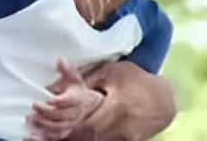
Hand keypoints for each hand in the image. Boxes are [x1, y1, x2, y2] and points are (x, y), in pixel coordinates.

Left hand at [26, 59, 103, 139]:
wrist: (88, 106)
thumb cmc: (77, 90)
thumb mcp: (73, 79)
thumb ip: (66, 70)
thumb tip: (59, 59)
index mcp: (76, 99)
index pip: (67, 102)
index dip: (57, 102)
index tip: (46, 99)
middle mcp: (74, 113)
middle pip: (60, 116)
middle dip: (46, 112)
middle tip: (33, 106)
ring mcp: (70, 123)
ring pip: (57, 128)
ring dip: (43, 124)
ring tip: (30, 118)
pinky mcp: (65, 131)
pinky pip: (55, 137)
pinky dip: (44, 136)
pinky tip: (31, 134)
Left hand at [49, 60, 177, 140]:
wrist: (165, 101)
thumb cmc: (137, 81)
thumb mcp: (112, 73)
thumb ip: (85, 78)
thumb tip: (57, 76)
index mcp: (117, 108)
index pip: (87, 124)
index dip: (66, 126)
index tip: (47, 122)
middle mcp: (121, 128)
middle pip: (87, 137)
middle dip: (64, 135)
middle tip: (41, 132)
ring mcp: (124, 139)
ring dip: (73, 138)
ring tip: (49, 136)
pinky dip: (86, 140)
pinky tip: (72, 135)